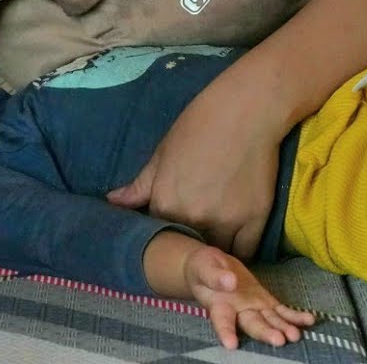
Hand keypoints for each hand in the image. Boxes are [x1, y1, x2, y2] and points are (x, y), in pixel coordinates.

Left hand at [109, 77, 282, 257]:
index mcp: (164, 204)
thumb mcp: (162, 153)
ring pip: (217, 255)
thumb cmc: (199, 125)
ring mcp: (225, 222)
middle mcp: (192, 219)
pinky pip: (246, 251)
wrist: (245, 111)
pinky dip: (241, 252)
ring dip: (215, 255)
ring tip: (216, 253)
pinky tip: (238, 245)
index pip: (160, 237)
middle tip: (195, 245)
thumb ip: (139, 186)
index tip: (174, 237)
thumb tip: (112, 202)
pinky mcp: (254, 220)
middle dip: (190, 250)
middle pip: (189, 251)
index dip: (168, 237)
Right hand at [185, 245, 314, 348]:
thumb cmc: (202, 268)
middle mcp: (238, 312)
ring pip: (269, 321)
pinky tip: (308, 321)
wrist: (211, 266)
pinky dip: (294, 316)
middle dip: (265, 333)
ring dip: (283, 328)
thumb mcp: (204, 267)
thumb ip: (215, 276)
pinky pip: (281, 311)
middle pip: (252, 324)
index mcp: (219, 305)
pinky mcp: (265, 301)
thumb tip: (230, 282)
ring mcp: (254, 308)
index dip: (226, 333)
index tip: (231, 345)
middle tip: (278, 340)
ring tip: (295, 336)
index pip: (222, 321)